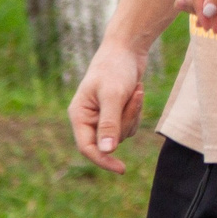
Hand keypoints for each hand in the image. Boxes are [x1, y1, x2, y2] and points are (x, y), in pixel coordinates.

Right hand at [68, 39, 150, 171]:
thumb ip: (109, 123)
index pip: (87, 148)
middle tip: (133, 96)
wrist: (127, 48)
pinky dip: (137, 110)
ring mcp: (103, 116)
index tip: (122, 169)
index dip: (102, 160)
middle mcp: (89, 118)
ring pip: (123, 133)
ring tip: (134, 89)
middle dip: (126, 121)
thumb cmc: (115, 68)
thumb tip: (106, 151)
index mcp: (79, 115)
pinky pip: (130, 125)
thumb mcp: (113, 95)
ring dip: (133, 113)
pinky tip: (136, 90)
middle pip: (110, 141)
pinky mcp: (117, 112)